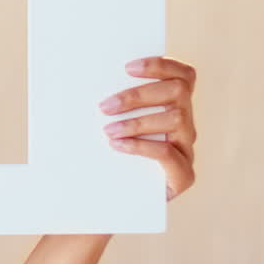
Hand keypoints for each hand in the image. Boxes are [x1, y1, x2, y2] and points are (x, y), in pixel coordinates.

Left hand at [99, 56, 197, 201]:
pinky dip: (141, 146)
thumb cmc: (109, 151)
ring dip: (137, 121)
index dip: (161, 65)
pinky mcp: (183, 175)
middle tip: (105, 106)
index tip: (127, 67)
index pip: (184, 75)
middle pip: (177, 92)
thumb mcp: (109, 120)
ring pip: (176, 119)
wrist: (116, 197)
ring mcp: (186, 148)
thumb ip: (109, 100)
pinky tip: (118, 145)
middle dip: (138, 95)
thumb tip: (77, 74)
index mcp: (173, 104)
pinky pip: (169, 153)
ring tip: (108, 130)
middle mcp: (186, 124)